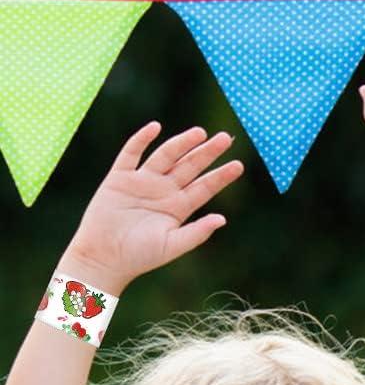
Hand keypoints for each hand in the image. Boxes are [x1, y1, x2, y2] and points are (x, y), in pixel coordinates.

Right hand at [61, 124, 241, 293]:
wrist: (105, 256)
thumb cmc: (140, 256)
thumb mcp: (172, 245)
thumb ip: (197, 233)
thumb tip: (222, 219)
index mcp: (179, 207)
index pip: (205, 187)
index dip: (221, 176)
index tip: (238, 165)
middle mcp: (164, 191)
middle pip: (190, 167)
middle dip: (207, 152)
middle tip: (225, 138)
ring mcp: (142, 182)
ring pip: (166, 156)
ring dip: (182, 143)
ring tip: (200, 133)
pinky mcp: (119, 178)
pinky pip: (131, 154)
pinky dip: (141, 140)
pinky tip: (155, 127)